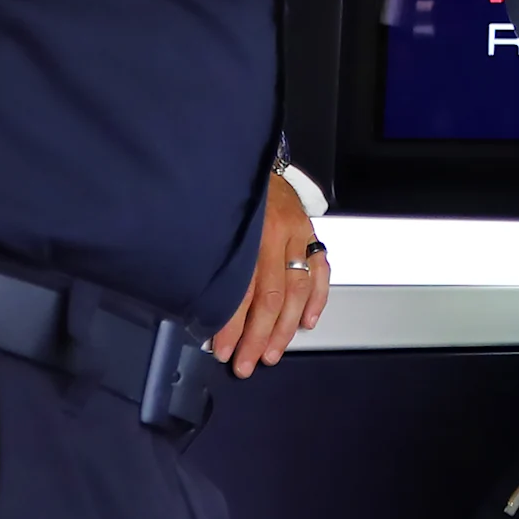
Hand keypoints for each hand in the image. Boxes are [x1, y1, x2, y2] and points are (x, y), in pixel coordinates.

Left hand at [211, 169, 329, 376]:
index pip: (240, 290)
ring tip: (271, 353)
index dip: (231, 324)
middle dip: (258, 336)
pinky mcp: (310, 232)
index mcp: (244, 232)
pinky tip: (307, 322)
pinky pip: (321, 270)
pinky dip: (317, 299)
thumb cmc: (223, 191)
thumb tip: (197, 304)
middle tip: (246, 362)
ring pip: (297, 290)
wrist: (248, 156)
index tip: (221, 348)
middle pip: (270, 296)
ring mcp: (297, 233)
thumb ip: (207, 256)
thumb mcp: (206, 220)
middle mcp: (273, 233)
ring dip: (285, 328)